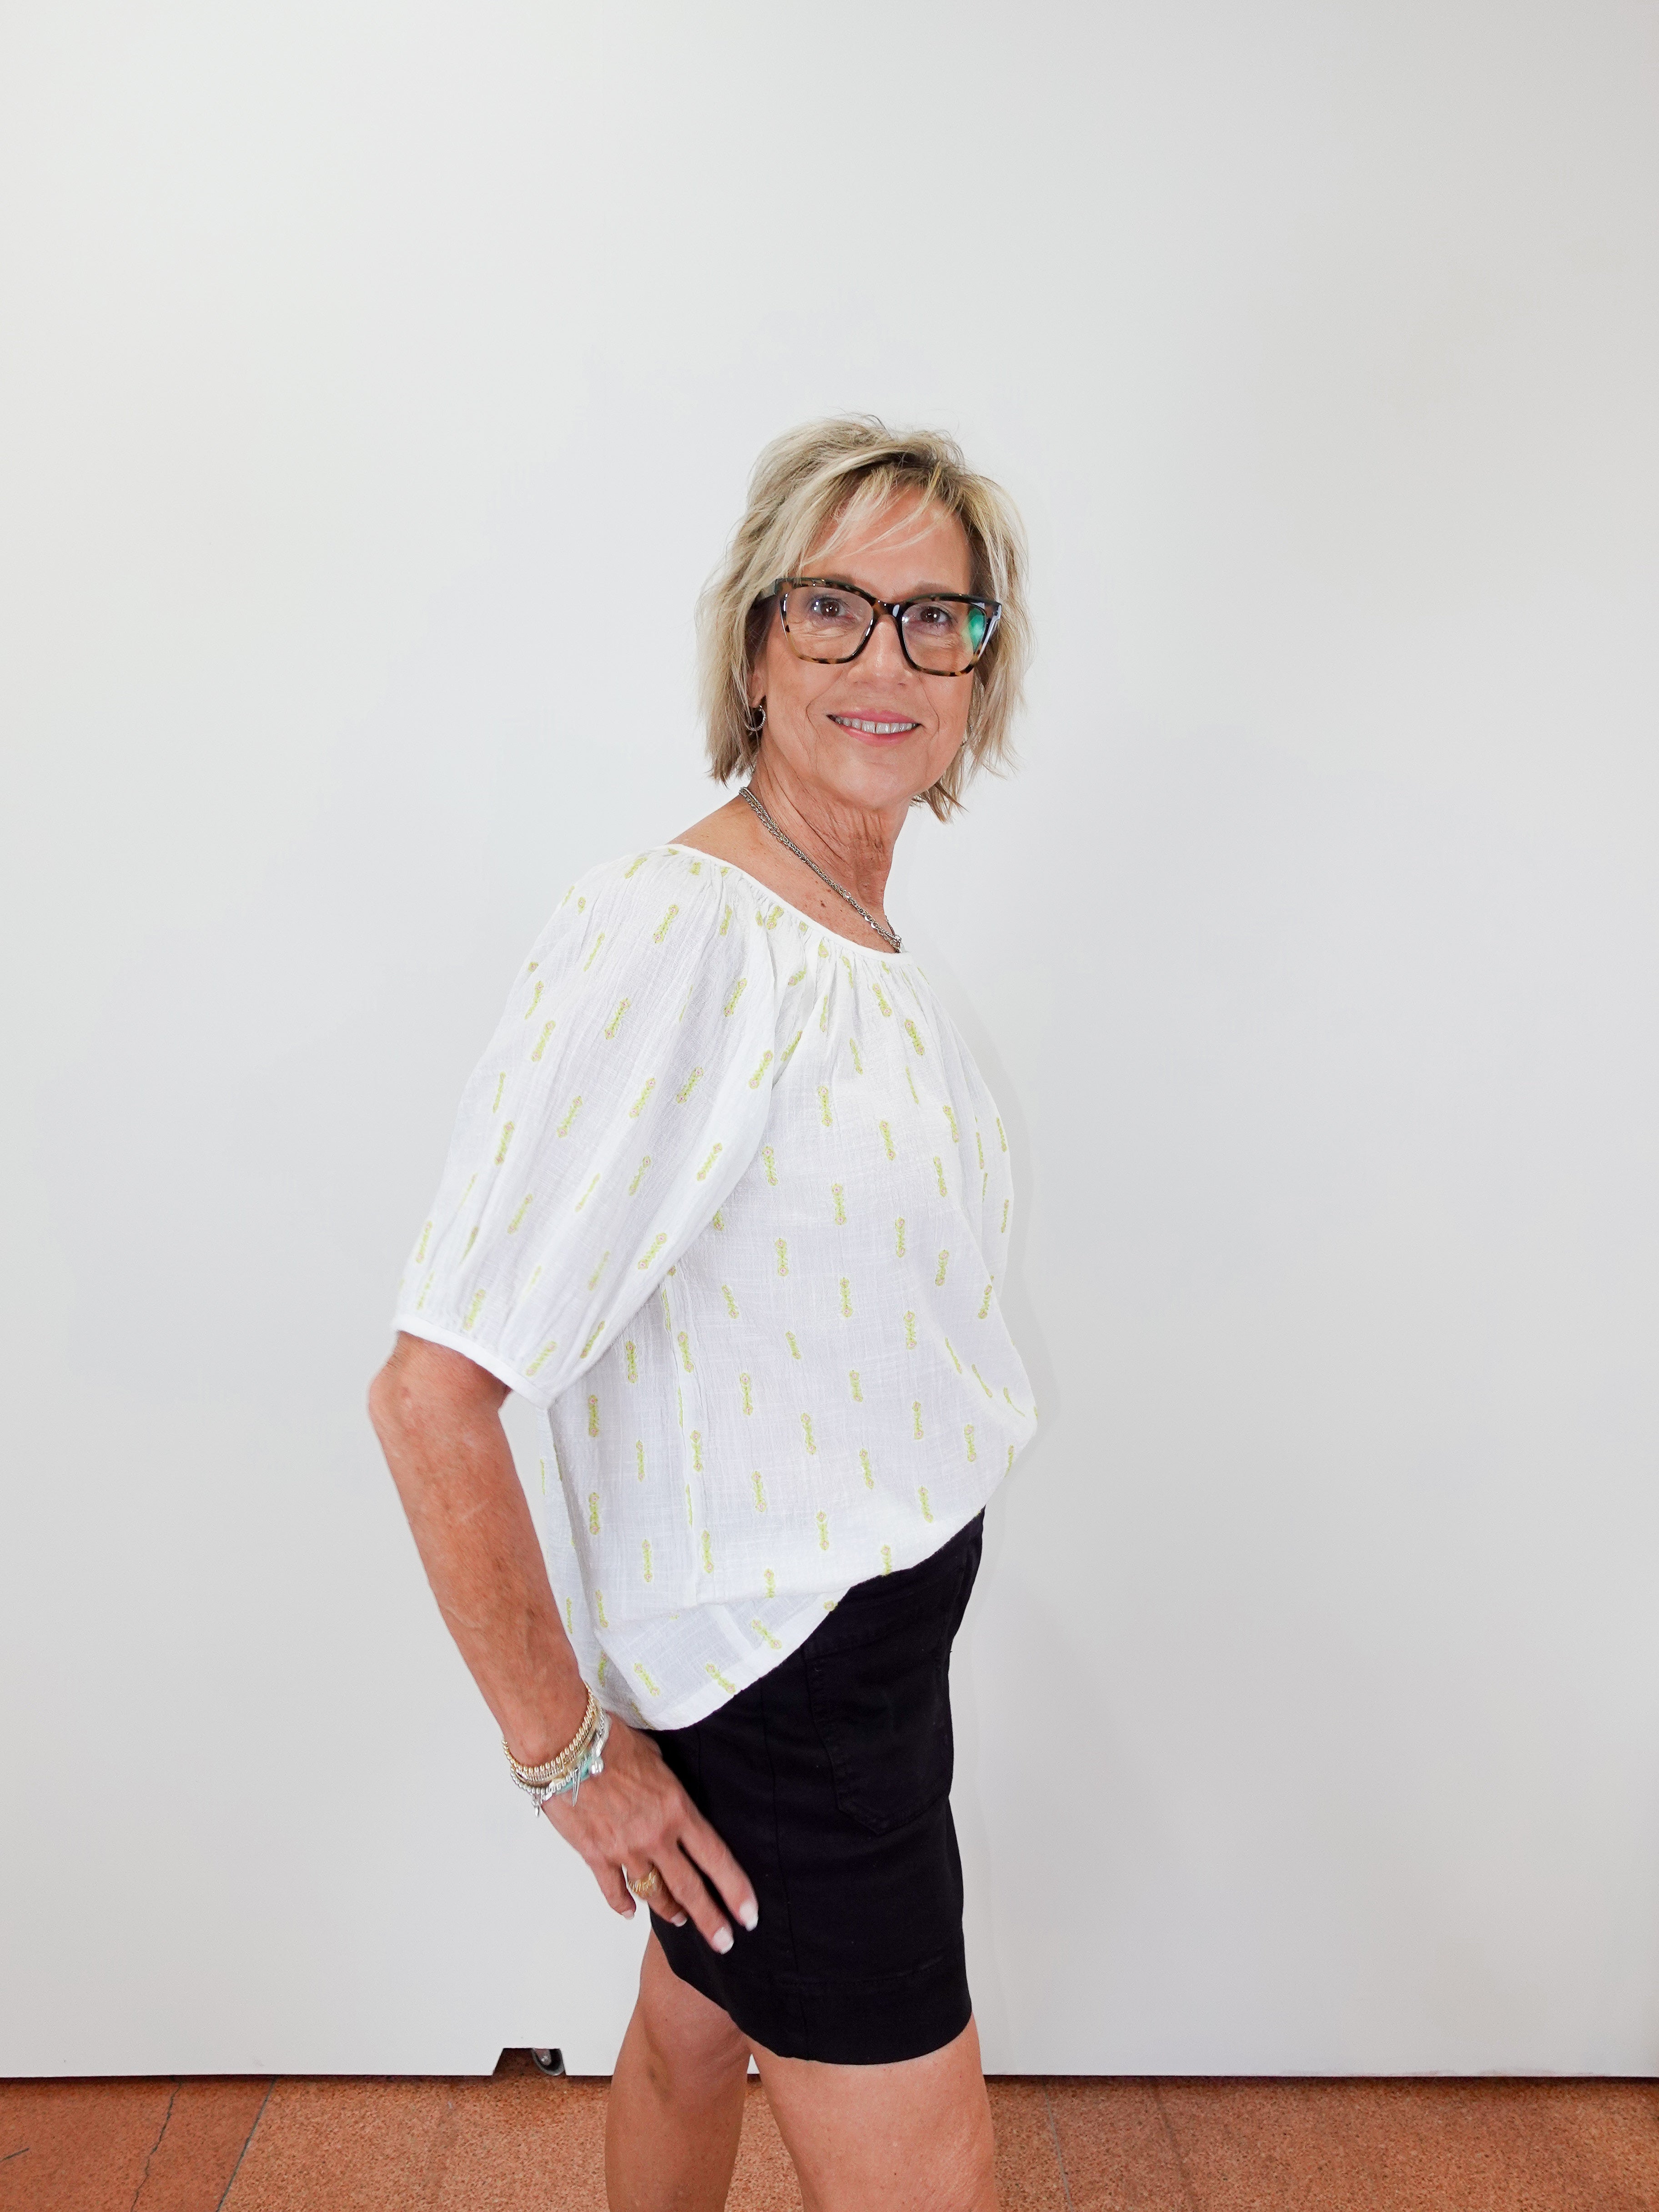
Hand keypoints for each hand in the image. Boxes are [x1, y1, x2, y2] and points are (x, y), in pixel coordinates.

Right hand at [540, 1713, 758, 1953]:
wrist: (567, 1745)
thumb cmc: (612, 1741)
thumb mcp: (657, 1759)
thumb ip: (669, 1788)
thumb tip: (672, 1801)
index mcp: (677, 1810)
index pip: (716, 1859)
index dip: (736, 1890)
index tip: (749, 1916)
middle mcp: (656, 1837)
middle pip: (690, 1890)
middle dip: (711, 1921)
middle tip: (724, 1943)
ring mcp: (625, 1851)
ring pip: (654, 1894)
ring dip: (670, 1911)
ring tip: (682, 1920)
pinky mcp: (595, 1856)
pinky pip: (614, 1890)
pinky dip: (623, 1904)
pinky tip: (630, 1911)